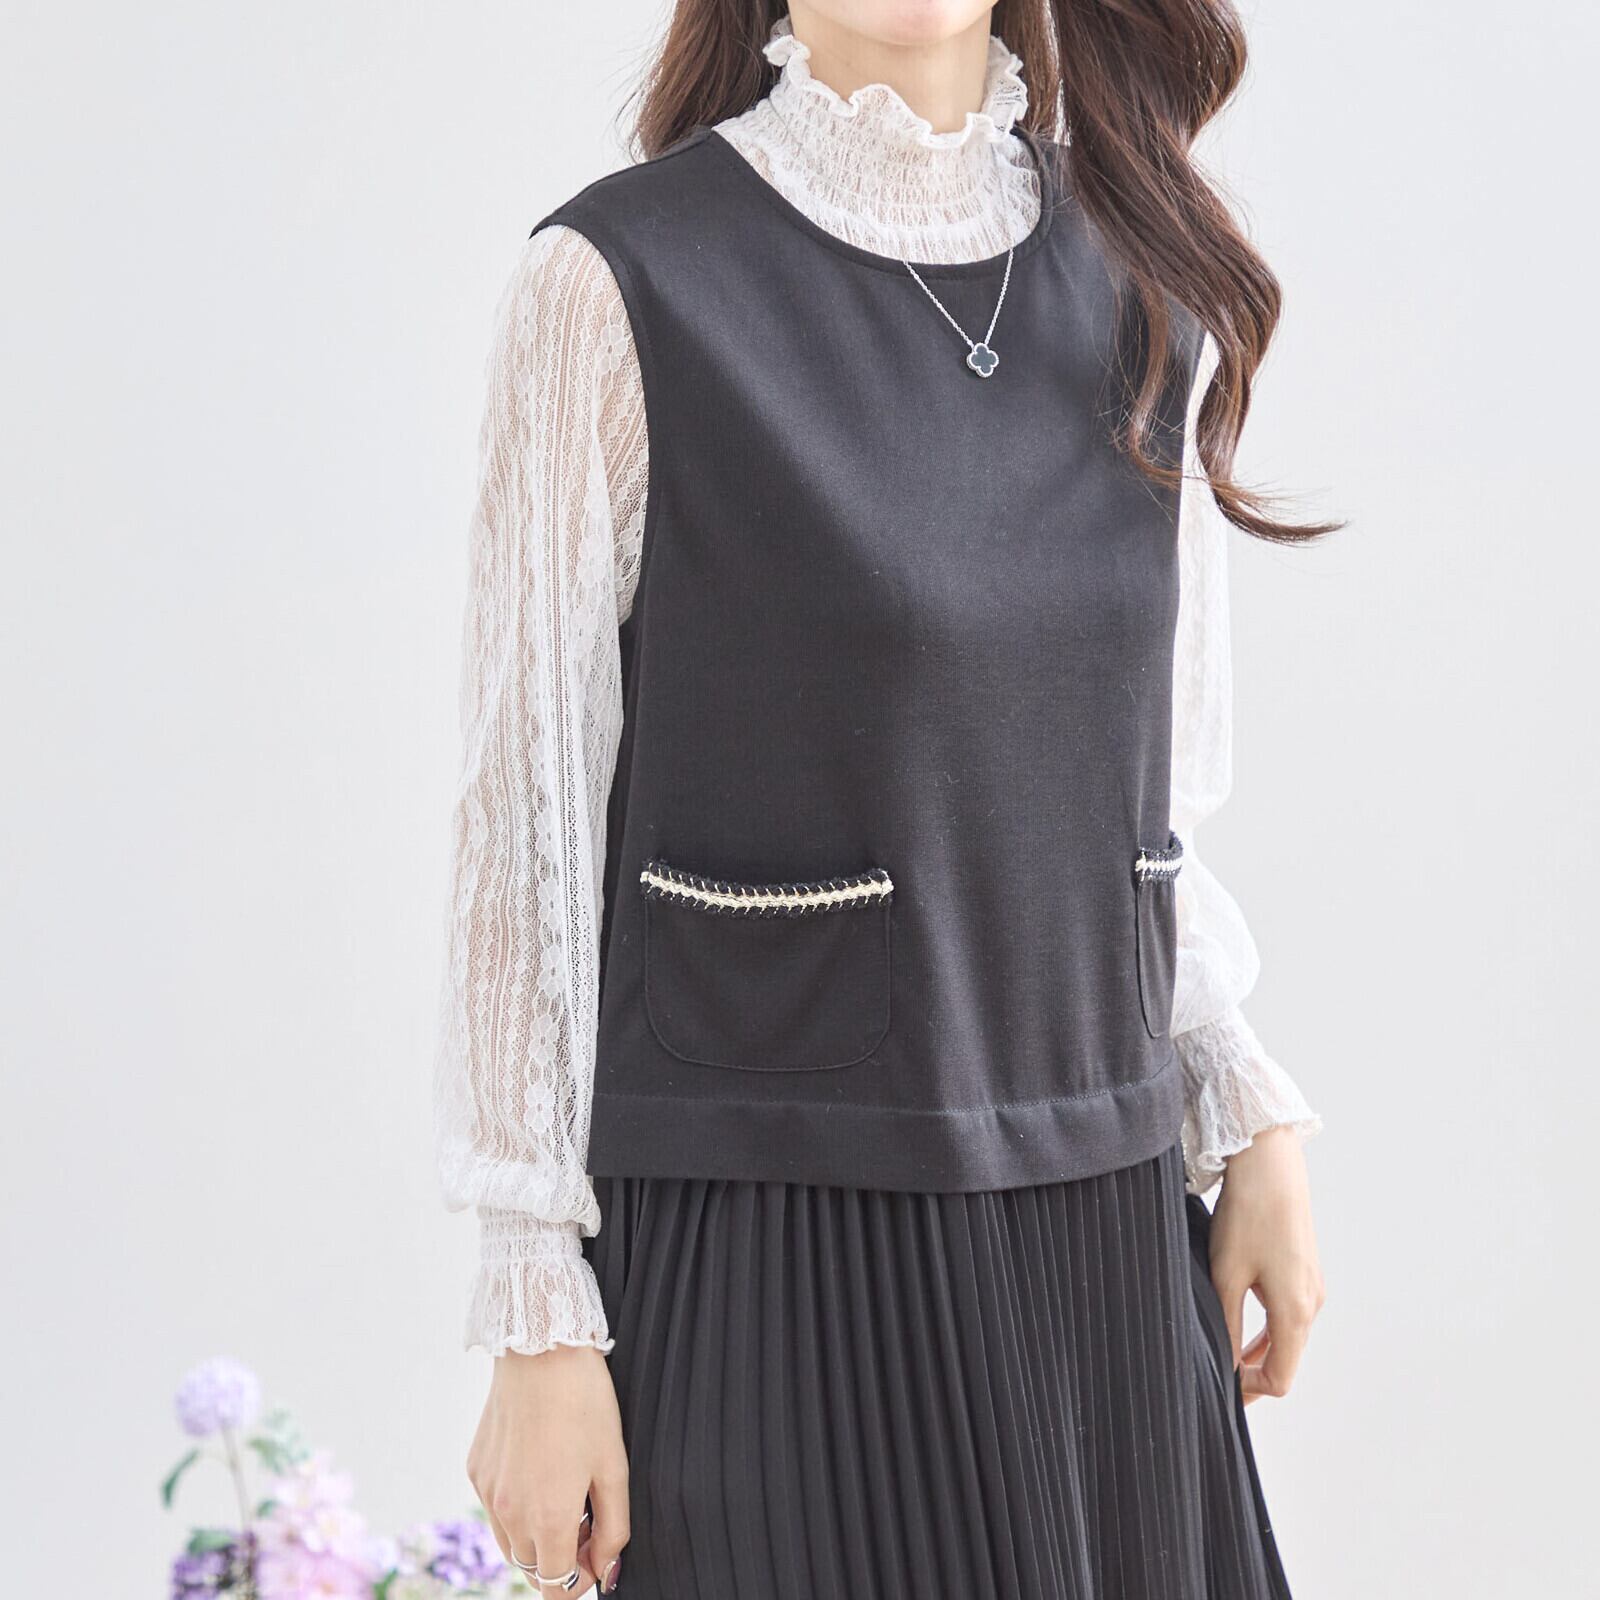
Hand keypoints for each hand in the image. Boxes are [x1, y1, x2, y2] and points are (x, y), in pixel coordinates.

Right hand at [468, 1345, 629, 1593]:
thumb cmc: (586, 1403)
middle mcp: (510, 1514)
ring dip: (536, 1536)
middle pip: (533, 1568)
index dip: (581, 1581)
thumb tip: (607, 1571)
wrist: (542, 1350)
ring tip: (564, 1492)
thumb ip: (614, 1529)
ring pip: (510, 1543)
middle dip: (561, 1557)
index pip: (557, 1587)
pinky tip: (539, 1468)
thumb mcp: (614, 1466)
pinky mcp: (475, 1469)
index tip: (596, 1555)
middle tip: (587, 1517)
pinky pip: (495, 1508)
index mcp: (548, 1519)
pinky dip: (516, 1506)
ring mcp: (487, 1492)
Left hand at [1209, 1125, 1324, 1403]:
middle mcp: (1311, 1303)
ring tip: (1223, 1356)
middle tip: (1217, 1380)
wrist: (1269, 1164)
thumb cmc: (1247, 1215)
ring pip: (1287, 1337)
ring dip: (1259, 1351)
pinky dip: (1267, 1329)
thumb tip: (1225, 1364)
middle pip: (1286, 1360)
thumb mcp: (1226, 1275)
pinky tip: (1240, 1325)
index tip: (1220, 1394)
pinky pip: (1288, 1313)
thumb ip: (1228, 1325)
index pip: (1280, 1378)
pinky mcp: (1304, 1269)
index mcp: (1295, 1312)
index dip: (1250, 1393)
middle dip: (1253, 1375)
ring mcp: (1311, 1286)